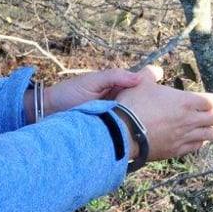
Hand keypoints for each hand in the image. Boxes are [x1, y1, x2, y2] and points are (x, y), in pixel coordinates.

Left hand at [25, 66, 163, 122]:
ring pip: (138, 119)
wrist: (48, 114)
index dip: (154, 87)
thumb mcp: (92, 81)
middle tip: (164, 109)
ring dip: (145, 121)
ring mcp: (117, 118)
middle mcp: (120, 103)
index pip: (143, 85)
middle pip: (144, 103)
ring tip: (157, 123)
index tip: (163, 89)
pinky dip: (134, 134)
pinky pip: (127, 133)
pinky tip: (142, 135)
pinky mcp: (112, 132)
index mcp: (118, 87)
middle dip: (153, 106)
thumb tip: (140, 78)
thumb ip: (115, 76)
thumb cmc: (68, 94)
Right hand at [116, 78, 212, 159]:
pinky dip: (203, 142)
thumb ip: (150, 75)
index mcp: (185, 101)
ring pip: (209, 134)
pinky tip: (206, 141)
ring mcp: (183, 137)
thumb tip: (156, 70)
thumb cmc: (132, 106)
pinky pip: (194, 146)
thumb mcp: (140, 83)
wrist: (122, 134)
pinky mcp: (174, 150)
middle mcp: (189, 120)